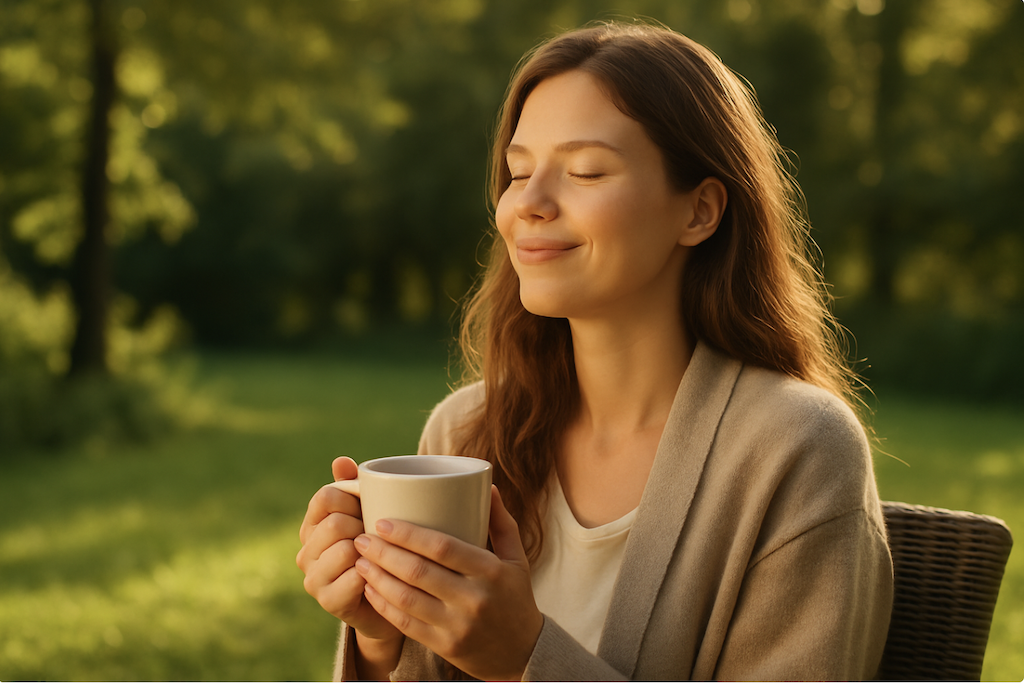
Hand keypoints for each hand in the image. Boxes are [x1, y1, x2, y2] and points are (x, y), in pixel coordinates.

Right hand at [296, 457, 402, 646]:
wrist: (392, 597)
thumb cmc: (380, 548)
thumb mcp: (370, 512)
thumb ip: (354, 486)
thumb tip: (341, 460)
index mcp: (313, 524)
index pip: (325, 497)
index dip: (354, 498)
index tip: (370, 508)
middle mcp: (306, 551)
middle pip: (335, 523)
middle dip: (364, 527)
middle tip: (378, 537)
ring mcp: (313, 578)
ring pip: (344, 549)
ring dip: (370, 551)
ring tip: (379, 556)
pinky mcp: (328, 601)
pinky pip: (354, 577)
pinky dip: (373, 573)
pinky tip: (379, 576)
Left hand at [353, 486, 543, 680]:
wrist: (523, 652)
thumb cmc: (515, 597)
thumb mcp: (516, 559)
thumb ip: (501, 522)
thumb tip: (487, 486)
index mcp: (490, 571)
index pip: (443, 548)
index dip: (408, 534)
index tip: (382, 522)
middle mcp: (473, 599)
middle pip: (418, 572)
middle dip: (384, 553)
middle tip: (362, 538)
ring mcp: (457, 626)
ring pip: (407, 599)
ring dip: (377, 578)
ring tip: (359, 561)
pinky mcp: (445, 646)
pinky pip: (406, 624)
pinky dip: (383, 605)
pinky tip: (370, 589)